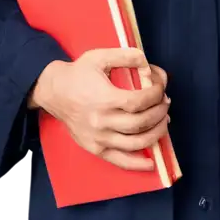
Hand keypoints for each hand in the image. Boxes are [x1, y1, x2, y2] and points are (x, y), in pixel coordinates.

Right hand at [30, 48, 170, 170]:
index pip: (139, 102)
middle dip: (160, 112)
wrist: (53, 91)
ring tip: (163, 121)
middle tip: (165, 102)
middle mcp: (101, 122)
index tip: (160, 87)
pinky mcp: (95, 148)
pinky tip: (152, 163)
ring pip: (136, 143)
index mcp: (104, 99)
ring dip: (156, 133)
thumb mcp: (100, 56)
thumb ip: (127, 55)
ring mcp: (98, 138)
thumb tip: (149, 66)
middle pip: (141, 123)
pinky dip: (137, 164)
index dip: (156, 95)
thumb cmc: (78, 73)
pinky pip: (119, 160)